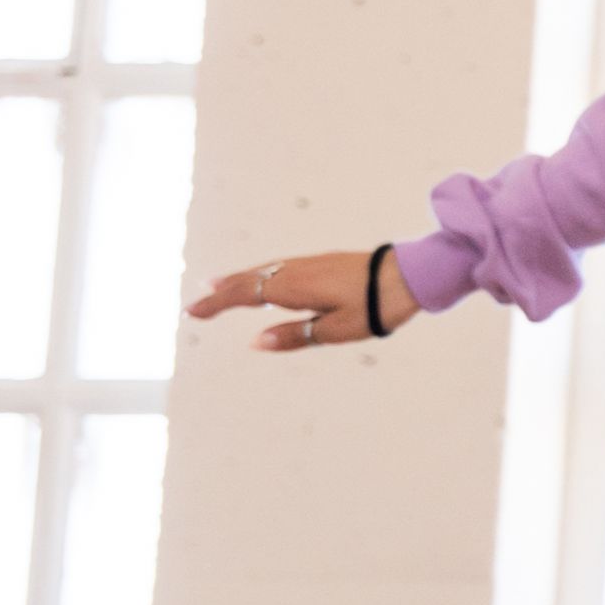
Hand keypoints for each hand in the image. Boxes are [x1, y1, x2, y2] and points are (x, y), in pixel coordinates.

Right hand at [191, 245, 408, 352]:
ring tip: (220, 285)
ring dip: (242, 279)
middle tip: (198, 302)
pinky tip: (267, 279)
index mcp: (294, 288)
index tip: (193, 312)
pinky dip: (264, 273)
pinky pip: (282, 266)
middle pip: (251, 279)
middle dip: (223, 291)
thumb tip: (255, 342)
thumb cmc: (376, 307)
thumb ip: (295, 336)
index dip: (217, 305)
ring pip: (267, 270)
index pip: (245, 295)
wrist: (412, 274)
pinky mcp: (325, 262)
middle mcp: (297, 270)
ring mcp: (311, 263)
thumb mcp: (335, 331)